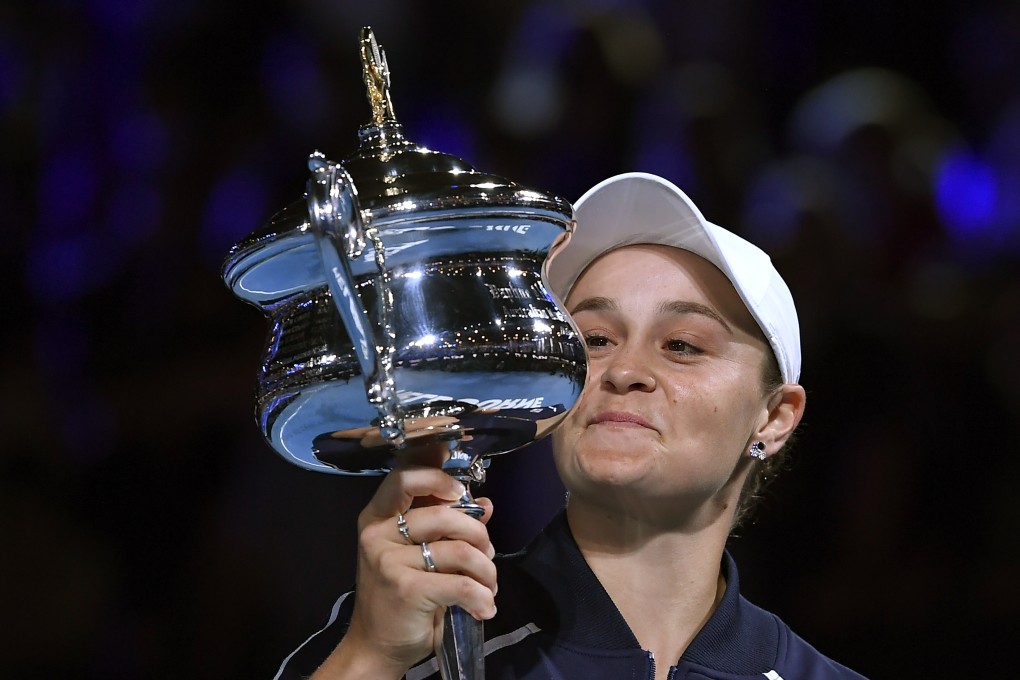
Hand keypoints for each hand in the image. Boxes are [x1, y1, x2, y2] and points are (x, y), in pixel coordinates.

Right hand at [312, 464, 495, 678]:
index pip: (404, 477)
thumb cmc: (401, 596)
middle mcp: (377, 534)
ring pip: (460, 550)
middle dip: (479, 536)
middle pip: (445, 515)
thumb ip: (449, 527)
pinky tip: (483, 607)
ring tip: (487, 586)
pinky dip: (481, 597)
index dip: (438, 477)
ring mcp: (389, 561)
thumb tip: (485, 505)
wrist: (377, 646)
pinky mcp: (406, 589)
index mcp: (377, 517)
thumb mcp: (421, 555)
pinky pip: (461, 584)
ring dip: (486, 571)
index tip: (461, 493)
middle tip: (487, 556)